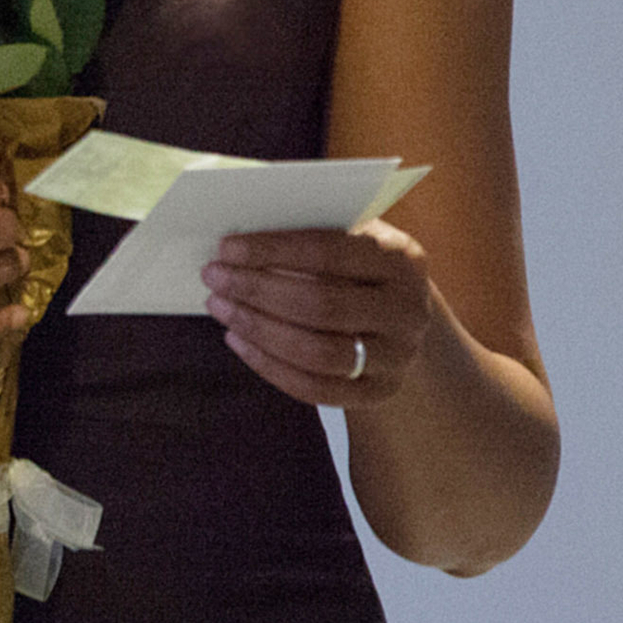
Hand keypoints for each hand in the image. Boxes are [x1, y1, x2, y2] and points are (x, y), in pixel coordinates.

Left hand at [202, 222, 434, 405]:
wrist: (397, 317)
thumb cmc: (357, 267)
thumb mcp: (350, 239)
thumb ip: (310, 231)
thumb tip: (239, 233)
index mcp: (402, 260)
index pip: (331, 252)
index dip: (274, 250)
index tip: (227, 248)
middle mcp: (408, 311)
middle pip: (322, 306)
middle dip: (258, 291)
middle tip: (214, 277)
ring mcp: (397, 357)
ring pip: (317, 352)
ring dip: (258, 329)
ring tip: (220, 307)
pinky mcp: (378, 392)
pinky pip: (314, 388)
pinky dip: (267, 365)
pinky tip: (237, 340)